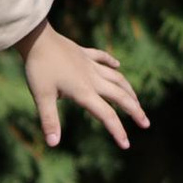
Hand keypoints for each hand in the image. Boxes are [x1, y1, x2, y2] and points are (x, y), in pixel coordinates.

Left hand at [15, 20, 149, 152]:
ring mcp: (90, 64)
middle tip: (145, 123)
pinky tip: (118, 65)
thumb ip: (50, 121)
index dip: (117, 131)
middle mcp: (92, 78)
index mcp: (84, 91)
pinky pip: (102, 57)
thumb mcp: (42, 97)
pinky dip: (111, 62)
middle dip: (135, 111)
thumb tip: (53, 143)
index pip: (107, 115)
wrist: (37, 38)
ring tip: (136, 100)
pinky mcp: (84, 53)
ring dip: (128, 90)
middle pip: (120, 96)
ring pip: (116, 77)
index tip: (126, 145)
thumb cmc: (38, 68)